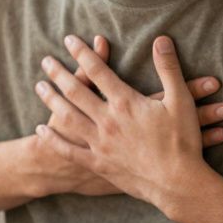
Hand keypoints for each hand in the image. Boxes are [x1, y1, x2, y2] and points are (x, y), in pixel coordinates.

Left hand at [34, 34, 222, 212]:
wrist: (178, 183)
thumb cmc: (182, 141)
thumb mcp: (180, 100)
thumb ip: (168, 68)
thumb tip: (161, 39)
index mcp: (126, 102)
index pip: (97, 71)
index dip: (82, 53)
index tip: (69, 40)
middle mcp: (108, 120)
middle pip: (75, 92)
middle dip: (58, 74)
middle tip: (46, 61)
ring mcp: (100, 143)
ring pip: (67, 117)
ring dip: (51, 100)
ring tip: (39, 87)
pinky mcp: (98, 163)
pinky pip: (69, 150)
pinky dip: (53, 139)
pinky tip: (41, 129)